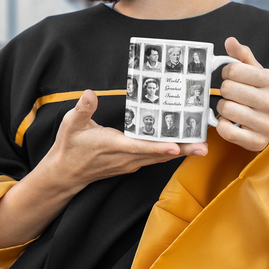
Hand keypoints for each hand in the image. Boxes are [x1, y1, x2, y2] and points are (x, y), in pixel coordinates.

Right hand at [41, 90, 207, 193]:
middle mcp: (126, 157)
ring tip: (201, 146)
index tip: (175, 146)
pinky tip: (182, 146)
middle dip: (181, 150)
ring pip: (159, 158)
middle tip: (203, 146)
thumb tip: (90, 95)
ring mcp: (130, 162)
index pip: (140, 148)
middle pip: (158, 155)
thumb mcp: (70, 124)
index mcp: (114, 146)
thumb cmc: (69, 147)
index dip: (158, 148)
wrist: (65, 173)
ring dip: (180, 152)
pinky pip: (154, 159)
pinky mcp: (131, 163)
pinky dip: (169, 153)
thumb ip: (83, 109)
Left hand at [215, 37, 268, 152]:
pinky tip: (231, 121)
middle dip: (225, 90)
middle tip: (231, 93)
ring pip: (226, 109)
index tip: (230, 76)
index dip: (226, 72)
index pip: (234, 70)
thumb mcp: (261, 73)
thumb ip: (244, 57)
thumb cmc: (267, 94)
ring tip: (232, 106)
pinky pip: (226, 130)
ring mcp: (266, 124)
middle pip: (227, 89)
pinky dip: (223, 125)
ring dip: (223, 107)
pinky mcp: (257, 141)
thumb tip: (230, 41)